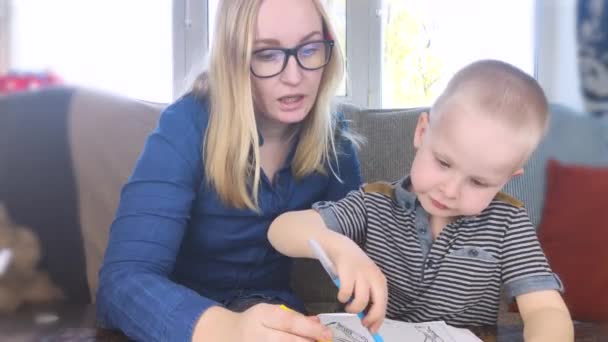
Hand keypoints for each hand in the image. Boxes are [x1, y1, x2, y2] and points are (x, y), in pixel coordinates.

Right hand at [194, 303, 332, 341]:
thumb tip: (318, 323)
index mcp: (262, 315)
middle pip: (285, 341)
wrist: (226, 335)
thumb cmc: (254, 323)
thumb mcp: (270, 313)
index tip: (327, 333)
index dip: (310, 328)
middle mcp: (256, 334)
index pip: (288, 321)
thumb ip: (294, 317)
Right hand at [329, 235, 387, 332]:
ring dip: (353, 308)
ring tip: (348, 305)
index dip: (378, 319)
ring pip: (361, 300)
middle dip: (371, 317)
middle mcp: (374, 276)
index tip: (372, 329)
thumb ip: (369, 296)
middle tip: (362, 322)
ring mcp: (361, 273)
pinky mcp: (347, 270)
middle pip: (378, 303)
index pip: (383, 304)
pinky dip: (343, 297)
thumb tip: (368, 319)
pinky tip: (341, 295)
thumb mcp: (366, 280)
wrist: (341, 247)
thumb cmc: (354, 268)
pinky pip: (346, 292)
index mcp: (380, 280)